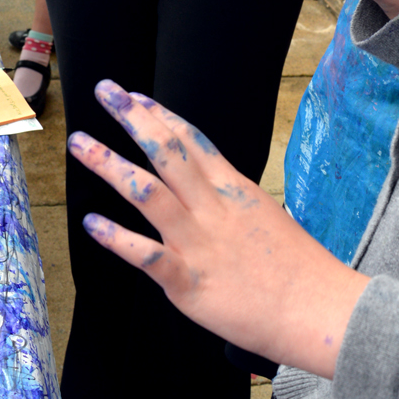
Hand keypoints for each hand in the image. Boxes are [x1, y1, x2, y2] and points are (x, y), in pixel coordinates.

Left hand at [68, 81, 367, 377]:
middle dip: (132, 117)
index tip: (133, 95)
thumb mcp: (263, 217)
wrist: (318, 309)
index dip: (158, 114)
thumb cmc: (296, 268)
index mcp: (234, 188)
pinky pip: (146, 255)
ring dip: (110, 164)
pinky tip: (91, 223)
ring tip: (80, 143)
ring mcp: (200, 242)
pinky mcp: (189, 282)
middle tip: (104, 89)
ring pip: (148, 192)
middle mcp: (213, 207)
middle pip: (166, 151)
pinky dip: (116, 238)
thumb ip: (229, 201)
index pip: (191, 139)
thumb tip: (205, 189)